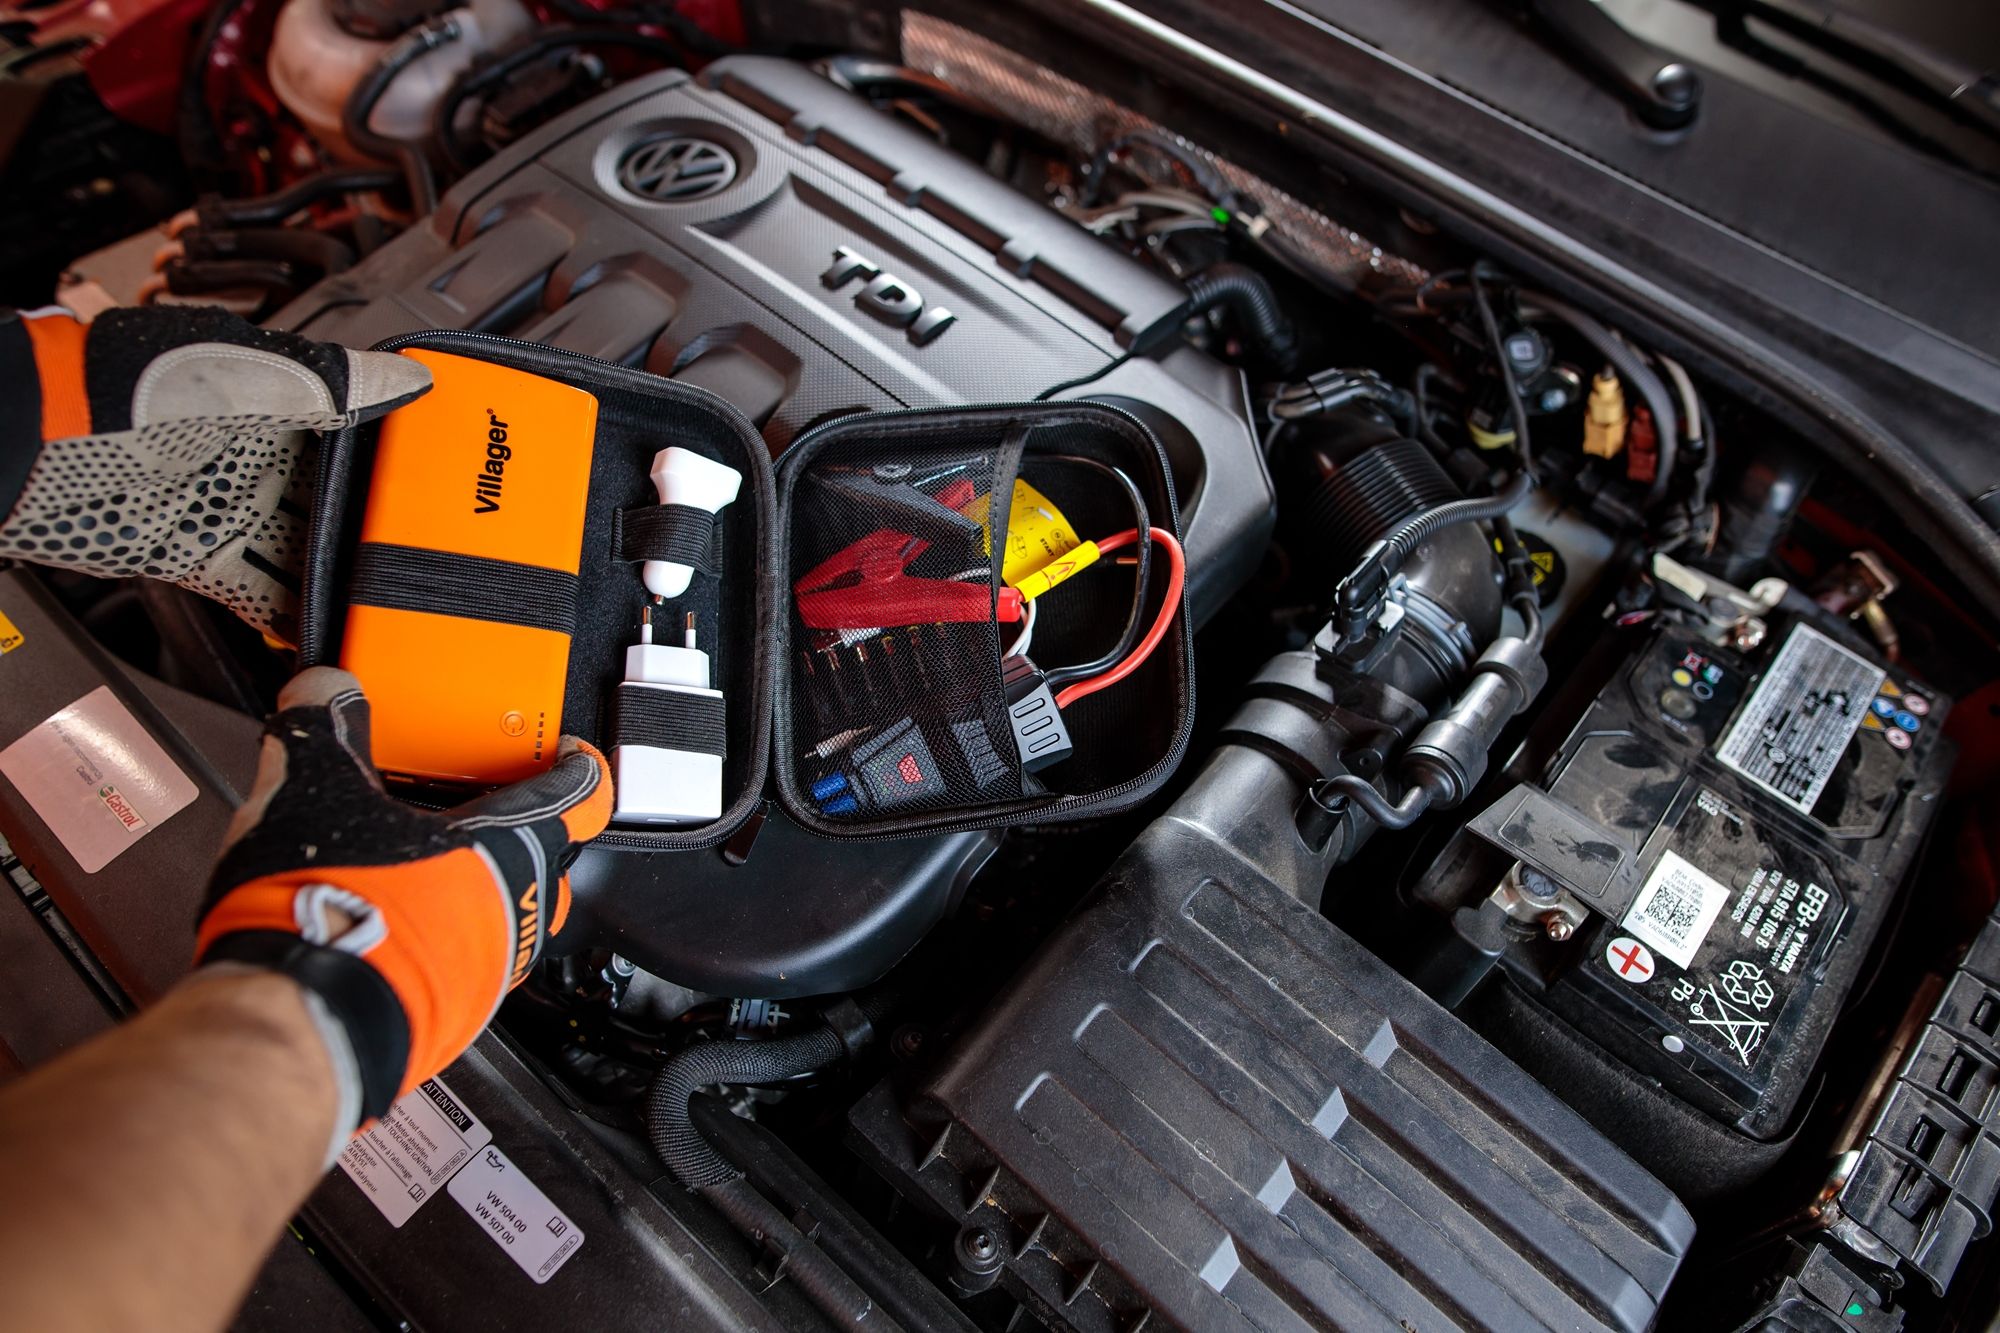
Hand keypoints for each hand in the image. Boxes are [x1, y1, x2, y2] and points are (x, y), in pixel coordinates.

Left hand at [0, 306, 428, 640]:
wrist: (51, 446)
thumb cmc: (144, 393)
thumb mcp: (262, 374)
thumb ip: (344, 385)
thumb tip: (414, 381)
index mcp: (272, 405)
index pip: (350, 432)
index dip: (389, 457)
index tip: (435, 483)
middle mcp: (251, 458)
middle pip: (327, 501)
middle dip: (368, 528)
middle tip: (418, 557)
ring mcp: (224, 508)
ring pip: (297, 551)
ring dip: (334, 579)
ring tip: (383, 604)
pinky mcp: (196, 554)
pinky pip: (256, 592)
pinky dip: (287, 615)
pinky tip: (322, 631)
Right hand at [195, 667, 611, 1137]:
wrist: (291, 1023)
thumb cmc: (320, 912)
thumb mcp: (309, 781)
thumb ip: (325, 723)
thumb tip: (327, 693)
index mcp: (507, 850)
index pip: (579, 797)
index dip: (578, 767)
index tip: (571, 754)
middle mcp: (512, 916)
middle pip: (540, 862)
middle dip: (506, 833)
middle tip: (463, 809)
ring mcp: (484, 977)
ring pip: (499, 919)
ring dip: (466, 891)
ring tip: (408, 869)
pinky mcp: (444, 1021)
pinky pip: (459, 969)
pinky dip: (434, 943)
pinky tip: (380, 930)